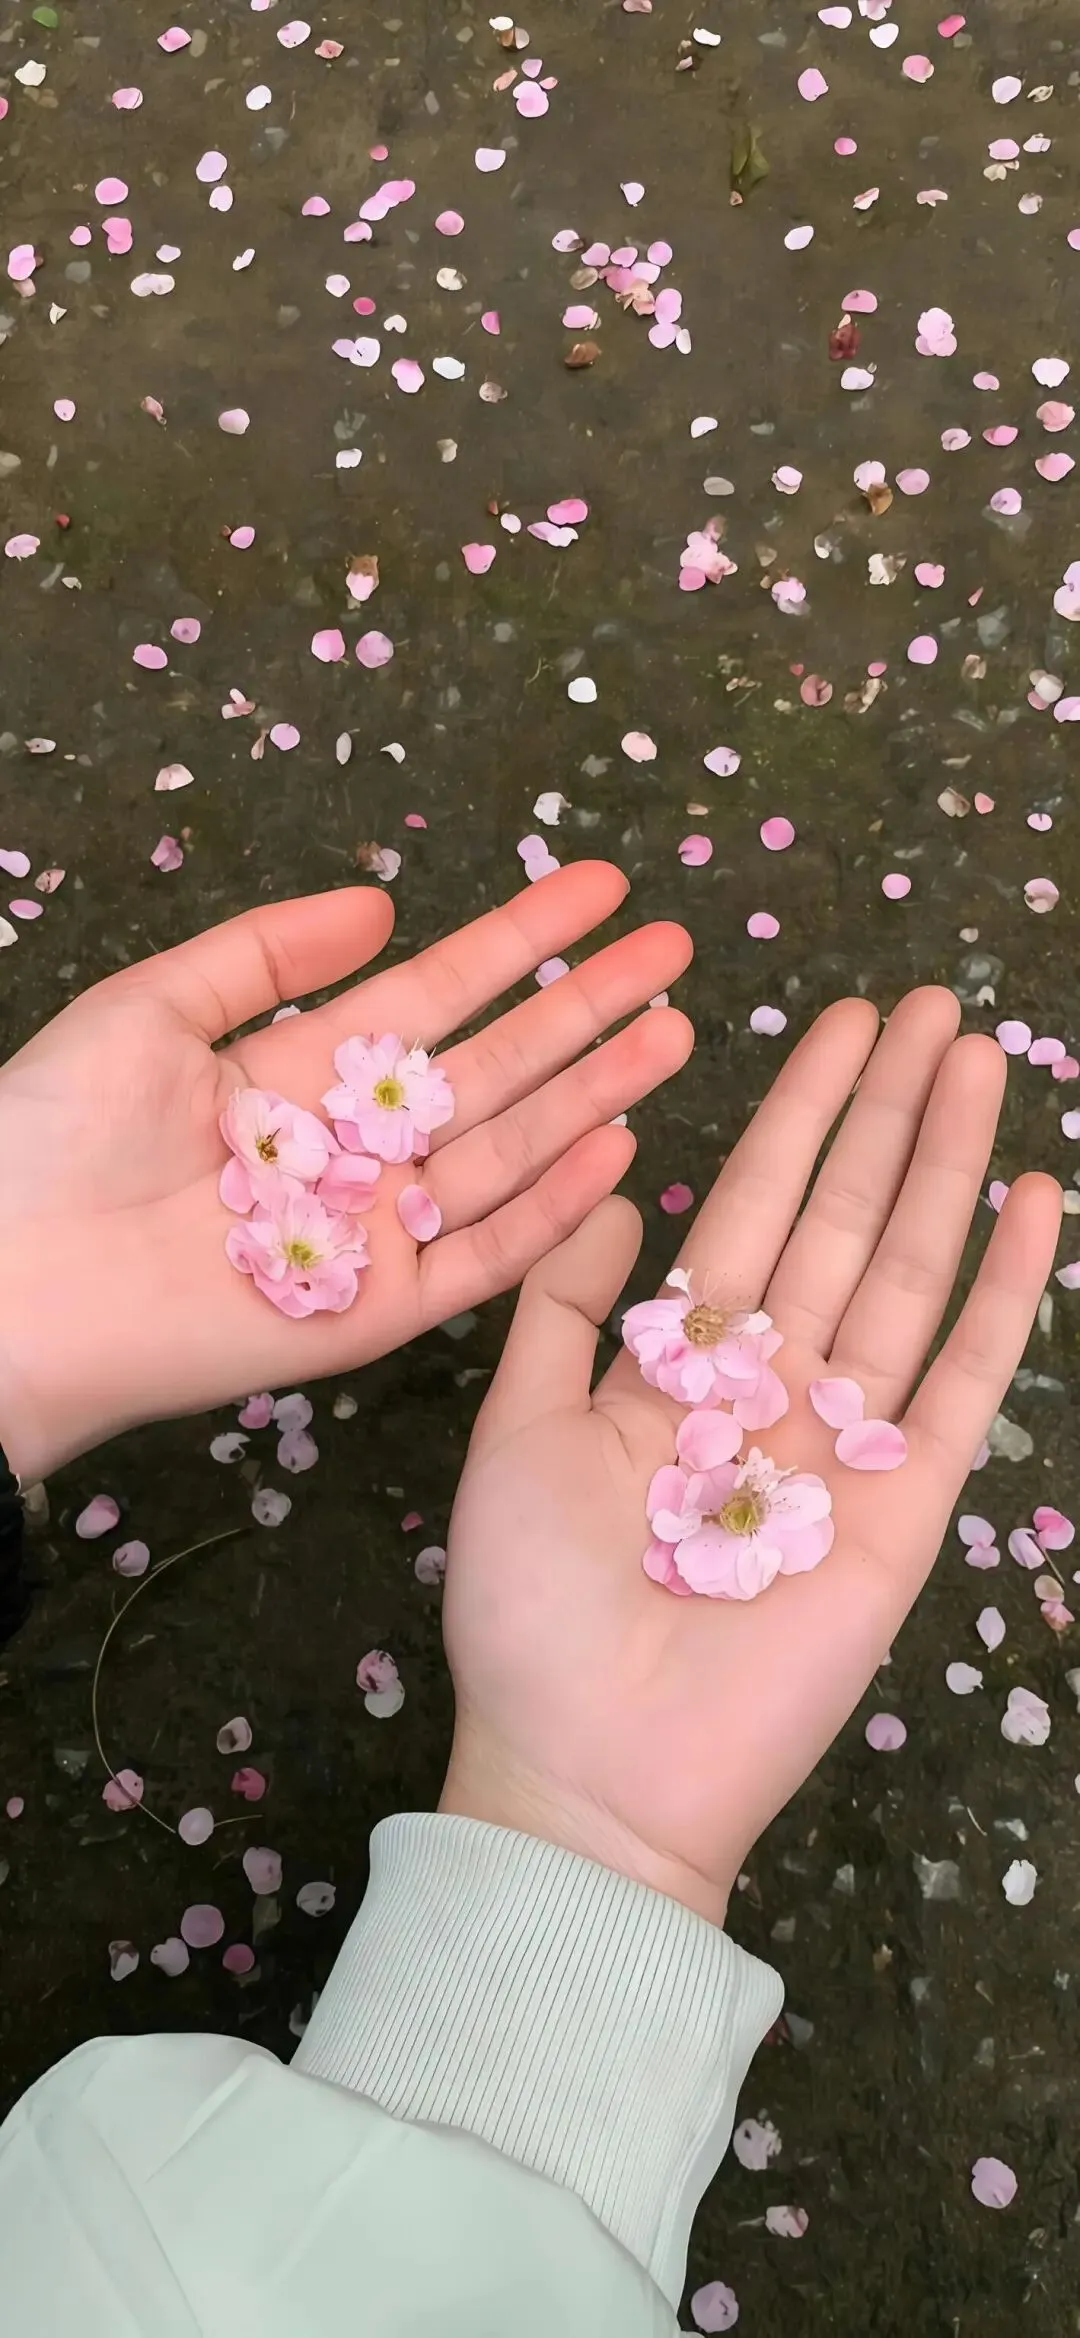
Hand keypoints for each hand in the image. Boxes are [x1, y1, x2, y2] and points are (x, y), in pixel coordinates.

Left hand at [0, 866, 691, 1479]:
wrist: (4, 1283)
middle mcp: (354, 1147)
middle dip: (585, 1007)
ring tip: (671, 1030)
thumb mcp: (149, 1009)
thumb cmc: (48, 1139)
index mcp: (302, 1073)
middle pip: (496, 1068)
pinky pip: (480, 1257)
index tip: (598, 890)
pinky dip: (549, 1211)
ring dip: (591, 1094)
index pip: (439, 995)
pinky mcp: (374, 1311)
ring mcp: (372, 1229)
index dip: (520, 941)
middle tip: (673, 950)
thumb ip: (267, 955)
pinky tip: (614, 1149)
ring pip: (507, 1154)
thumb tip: (382, 903)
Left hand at [441, 990, 1061, 1923]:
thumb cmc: (530, 1610)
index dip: (797, 1115)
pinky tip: (1030, 1202)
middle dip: (887, 1112)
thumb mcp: (515, 1433)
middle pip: (842, 1220)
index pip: (752, 1208)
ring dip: (945, 1166)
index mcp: (678, 1365)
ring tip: (981, 1061)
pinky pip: (962, 1381)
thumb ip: (558, 1312)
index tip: (839, 1025)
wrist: (587, 1766)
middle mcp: (770, 1387)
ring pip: (906, 1273)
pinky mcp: (904, 1506)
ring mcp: (845, 1441)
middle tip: (934, 1005)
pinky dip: (1000, 1293)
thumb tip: (608, 1198)